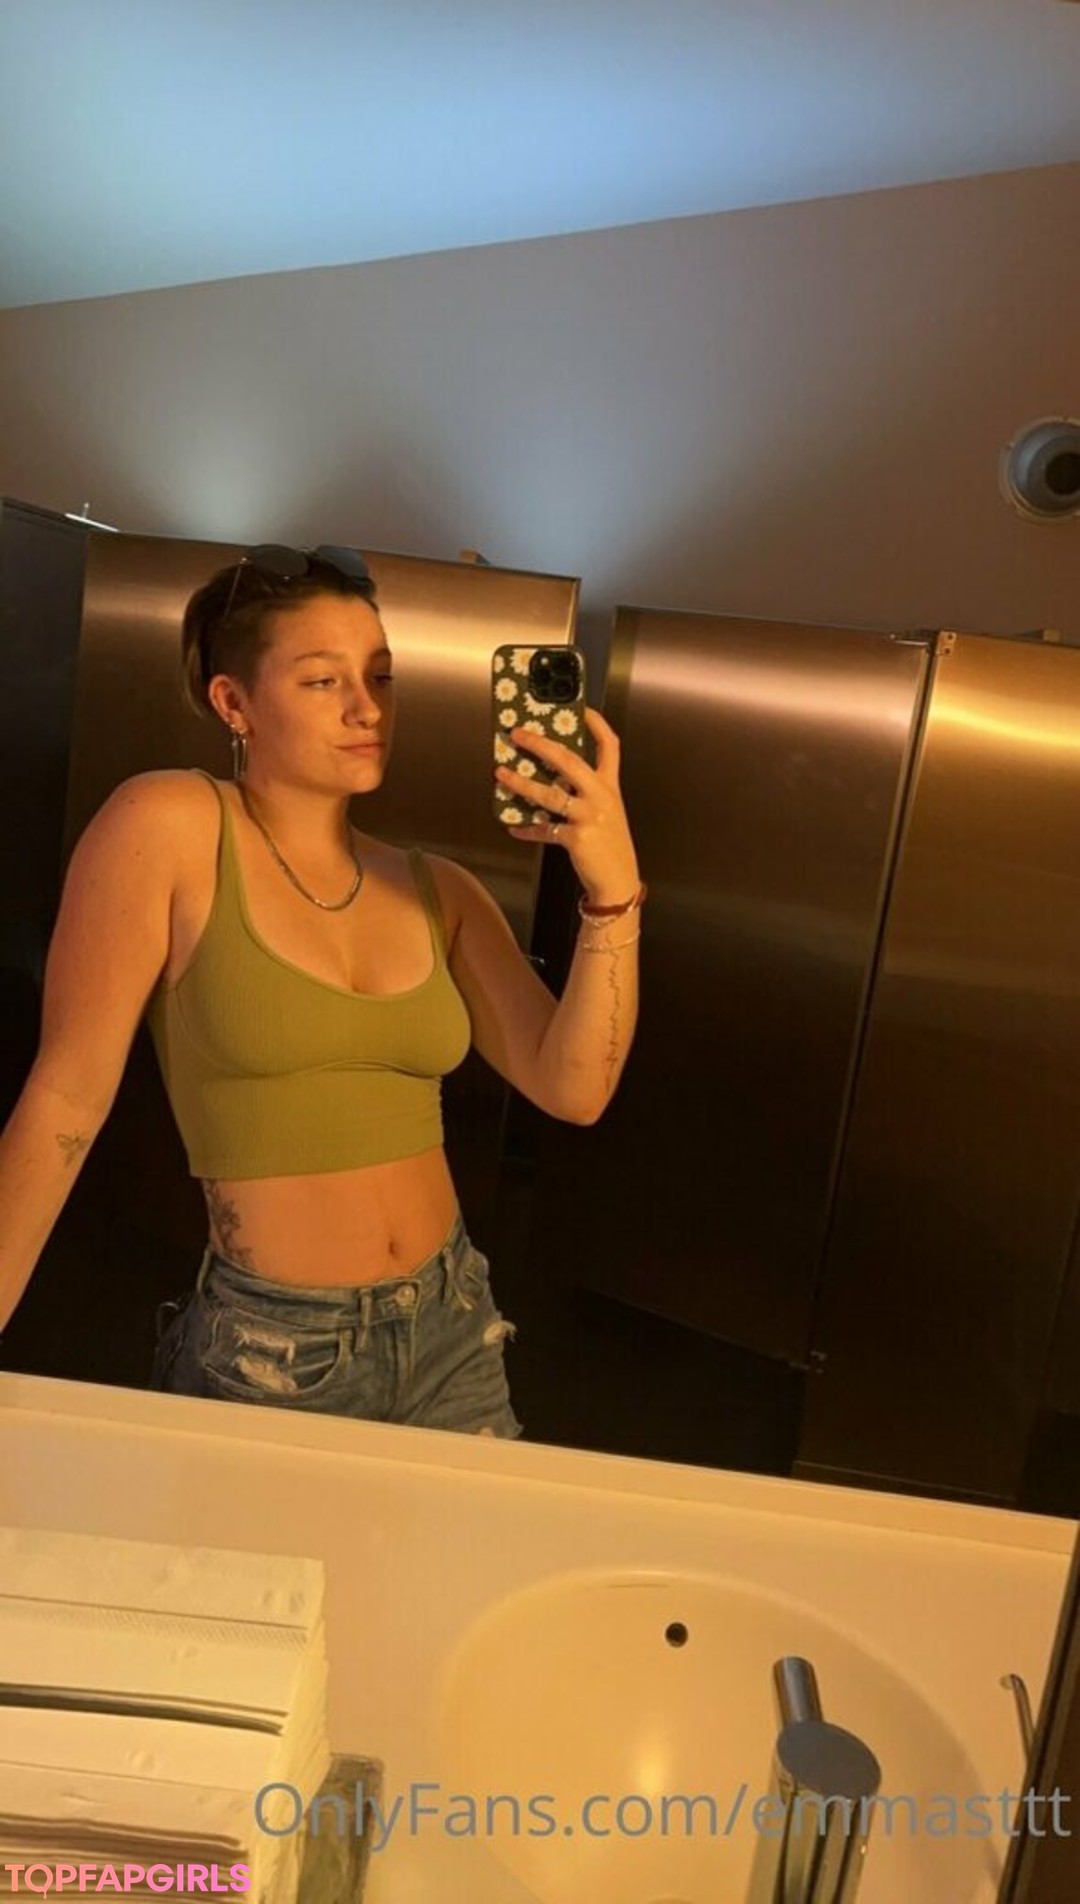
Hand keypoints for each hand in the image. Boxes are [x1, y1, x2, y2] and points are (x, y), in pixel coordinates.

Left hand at [494, 707, 640, 903]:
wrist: (619, 880)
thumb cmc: (609, 844)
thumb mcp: (605, 811)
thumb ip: (584, 792)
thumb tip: (549, 776)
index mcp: (610, 786)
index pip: (609, 746)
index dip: (596, 724)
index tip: (582, 708)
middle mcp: (601, 796)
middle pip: (569, 760)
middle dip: (540, 744)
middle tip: (518, 733)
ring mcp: (589, 816)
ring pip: (549, 793)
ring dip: (521, 783)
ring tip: (500, 774)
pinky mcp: (577, 837)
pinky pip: (544, 829)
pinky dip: (526, 828)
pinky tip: (513, 827)